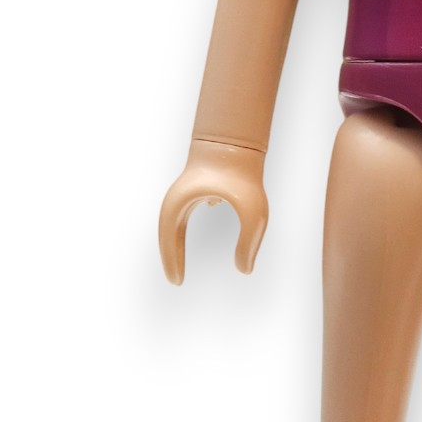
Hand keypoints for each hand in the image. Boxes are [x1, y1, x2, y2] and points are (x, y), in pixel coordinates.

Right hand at [158, 139, 268, 281]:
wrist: (238, 139)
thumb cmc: (245, 175)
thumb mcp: (253, 214)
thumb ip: (249, 243)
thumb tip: (244, 270)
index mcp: (181, 205)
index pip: (169, 241)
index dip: (172, 263)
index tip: (178, 283)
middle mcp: (179, 198)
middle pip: (168, 234)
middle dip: (171, 256)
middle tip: (176, 281)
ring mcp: (187, 190)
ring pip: (175, 223)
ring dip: (176, 242)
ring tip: (179, 265)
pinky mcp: (198, 185)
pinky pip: (186, 212)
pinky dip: (187, 228)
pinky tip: (197, 230)